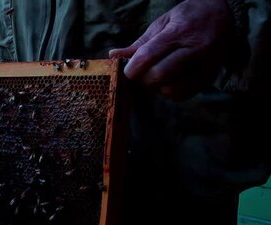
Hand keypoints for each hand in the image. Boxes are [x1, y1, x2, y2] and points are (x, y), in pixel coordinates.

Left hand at [109, 0, 235, 99]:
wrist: (225, 15)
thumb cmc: (189, 17)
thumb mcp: (163, 22)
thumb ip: (140, 42)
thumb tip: (114, 55)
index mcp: (178, 32)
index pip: (148, 56)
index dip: (132, 68)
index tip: (128, 71)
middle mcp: (194, 49)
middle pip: (158, 75)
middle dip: (143, 80)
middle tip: (141, 74)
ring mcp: (204, 65)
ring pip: (171, 89)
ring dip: (157, 87)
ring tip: (157, 76)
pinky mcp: (210, 76)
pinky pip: (184, 94)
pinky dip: (171, 92)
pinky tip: (170, 81)